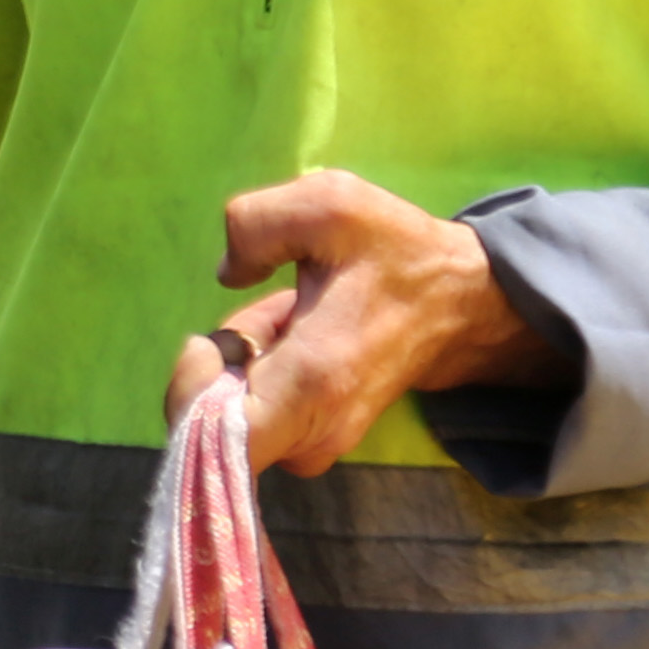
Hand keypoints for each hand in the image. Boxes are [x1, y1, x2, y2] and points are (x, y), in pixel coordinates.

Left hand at [165, 169, 567, 478]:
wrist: (460, 303)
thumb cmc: (396, 252)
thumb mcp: (330, 203)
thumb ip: (256, 223)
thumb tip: (226, 273)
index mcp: (309, 384)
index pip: (209, 435)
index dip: (187, 387)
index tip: (214, 338)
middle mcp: (310, 436)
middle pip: (209, 420)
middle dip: (224, 355)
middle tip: (276, 306)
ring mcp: (315, 446)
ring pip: (231, 412)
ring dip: (245, 357)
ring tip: (294, 311)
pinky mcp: (315, 441)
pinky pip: (255, 412)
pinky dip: (260, 370)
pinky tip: (299, 331)